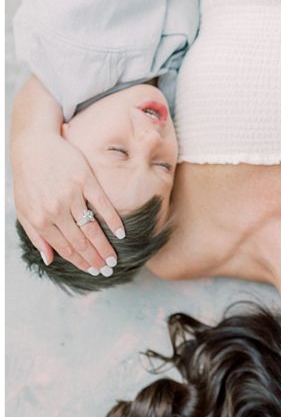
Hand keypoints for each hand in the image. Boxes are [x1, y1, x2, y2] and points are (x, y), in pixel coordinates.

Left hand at [12, 130, 124, 274]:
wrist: (33, 147)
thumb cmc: (28, 179)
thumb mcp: (23, 210)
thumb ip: (36, 236)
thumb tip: (49, 260)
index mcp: (40, 220)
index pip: (65, 248)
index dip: (80, 261)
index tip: (91, 270)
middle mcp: (56, 210)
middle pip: (80, 241)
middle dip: (94, 258)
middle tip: (107, 269)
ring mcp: (72, 195)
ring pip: (91, 227)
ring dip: (104, 246)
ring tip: (113, 258)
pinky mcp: (85, 180)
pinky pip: (102, 204)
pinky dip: (113, 220)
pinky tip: (120, 233)